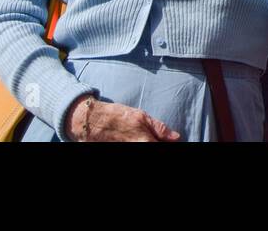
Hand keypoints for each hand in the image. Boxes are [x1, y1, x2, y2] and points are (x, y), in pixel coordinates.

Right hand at [66, 95, 180, 141]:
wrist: (91, 121)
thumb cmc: (117, 116)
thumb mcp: (141, 116)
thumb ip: (159, 128)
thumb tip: (176, 137)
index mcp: (145, 141)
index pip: (160, 147)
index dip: (164, 144)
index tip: (164, 141)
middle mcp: (136, 148)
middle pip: (151, 148)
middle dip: (153, 142)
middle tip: (147, 138)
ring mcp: (124, 150)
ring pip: (141, 150)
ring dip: (144, 143)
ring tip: (139, 137)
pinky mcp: (116, 152)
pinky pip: (131, 151)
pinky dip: (136, 144)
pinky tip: (133, 140)